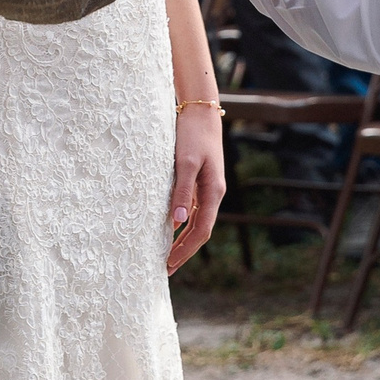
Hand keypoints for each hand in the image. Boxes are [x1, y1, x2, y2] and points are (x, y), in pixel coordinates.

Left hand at [166, 106, 225, 273]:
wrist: (200, 110)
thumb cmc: (191, 134)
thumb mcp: (184, 161)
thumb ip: (181, 190)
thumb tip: (177, 221)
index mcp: (214, 191)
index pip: (202, 230)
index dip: (186, 250)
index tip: (170, 264)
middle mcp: (213, 193)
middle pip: (201, 230)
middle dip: (184, 250)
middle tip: (166, 268)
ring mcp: (207, 187)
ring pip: (197, 221)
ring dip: (183, 239)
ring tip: (167, 254)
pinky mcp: (199, 180)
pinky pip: (192, 208)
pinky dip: (182, 222)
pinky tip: (169, 228)